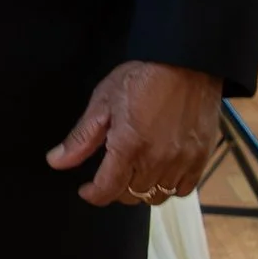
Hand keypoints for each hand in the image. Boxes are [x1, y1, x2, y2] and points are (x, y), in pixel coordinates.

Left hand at [48, 61, 222, 207]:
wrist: (187, 62)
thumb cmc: (143, 76)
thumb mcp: (103, 101)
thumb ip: (81, 138)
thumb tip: (56, 161)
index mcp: (128, 147)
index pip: (106, 190)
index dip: (92, 194)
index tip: (87, 189)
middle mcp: (156, 160)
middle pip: (131, 196)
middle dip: (116, 190)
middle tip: (112, 173)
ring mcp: (182, 161)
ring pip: (157, 196)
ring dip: (142, 190)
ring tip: (136, 172)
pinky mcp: (201, 158)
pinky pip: (183, 189)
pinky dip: (169, 186)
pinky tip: (162, 171)